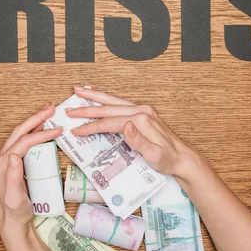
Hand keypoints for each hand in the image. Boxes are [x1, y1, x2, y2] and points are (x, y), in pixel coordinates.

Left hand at [0, 106, 61, 244]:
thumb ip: (12, 177)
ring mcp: (8, 160)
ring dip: (34, 123)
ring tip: (49, 115)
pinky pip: (24, 143)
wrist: (14, 222)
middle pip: (20, 132)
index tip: (58, 130)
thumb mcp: (14, 197)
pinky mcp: (14, 164)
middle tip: (51, 109)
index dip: (41, 133)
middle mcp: (3, 159)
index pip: (24, 141)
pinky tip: (43, 130)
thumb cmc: (16, 211)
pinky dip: (34, 133)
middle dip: (36, 118)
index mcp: (4, 164)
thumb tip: (12, 156)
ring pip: (21, 135)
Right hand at [67, 87, 207, 177]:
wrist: (182, 158)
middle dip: (87, 108)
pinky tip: (99, 99)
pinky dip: (106, 100)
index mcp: (142, 120)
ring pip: (113, 101)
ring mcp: (142, 111)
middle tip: (69, 110)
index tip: (76, 131)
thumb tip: (125, 126)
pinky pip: (119, 104)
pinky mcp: (143, 114)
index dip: (91, 127)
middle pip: (108, 108)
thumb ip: (139, 140)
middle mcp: (142, 111)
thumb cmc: (168, 160)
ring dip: (95, 97)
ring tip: (79, 90)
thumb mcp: (154, 155)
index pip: (110, 122)